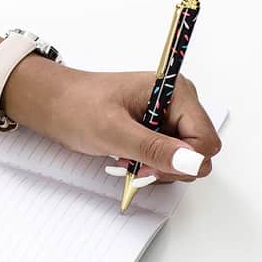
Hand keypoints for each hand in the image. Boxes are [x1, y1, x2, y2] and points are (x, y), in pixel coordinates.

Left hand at [5, 61, 221, 183]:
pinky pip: (167, 159)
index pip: (206, 141)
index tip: (149, 165)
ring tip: (126, 158)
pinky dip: (148, 166)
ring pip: (183, 161)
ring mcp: (169, 117)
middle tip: (135, 163)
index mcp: (177, 92)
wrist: (55, 105)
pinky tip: (127, 158)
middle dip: (167, 166)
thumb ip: (155, 148)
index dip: (182, 161)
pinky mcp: (158, 130)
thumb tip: (193, 162)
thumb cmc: (78, 107)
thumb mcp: (114, 131)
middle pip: (197, 154)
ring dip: (155, 168)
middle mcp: (179, 103)